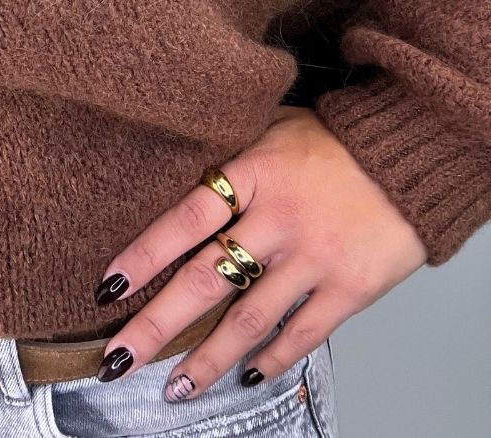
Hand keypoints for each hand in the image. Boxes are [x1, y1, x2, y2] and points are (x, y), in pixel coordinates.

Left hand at [91, 104, 427, 399]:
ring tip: (175, 388)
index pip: (186, 219)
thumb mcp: (270, 128)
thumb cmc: (332, 141)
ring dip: (206, 358)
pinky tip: (246, 375)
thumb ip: (229, 156)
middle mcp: (278, 220)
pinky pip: (302, 333)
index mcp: (252, 175)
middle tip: (117, 358)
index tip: (108, 287)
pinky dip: (272, 359)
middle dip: (156, 325)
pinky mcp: (349, 288)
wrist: (408, 156)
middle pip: (205, 280)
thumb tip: (174, 163)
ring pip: (248, 320)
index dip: (145, 254)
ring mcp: (313, 258)